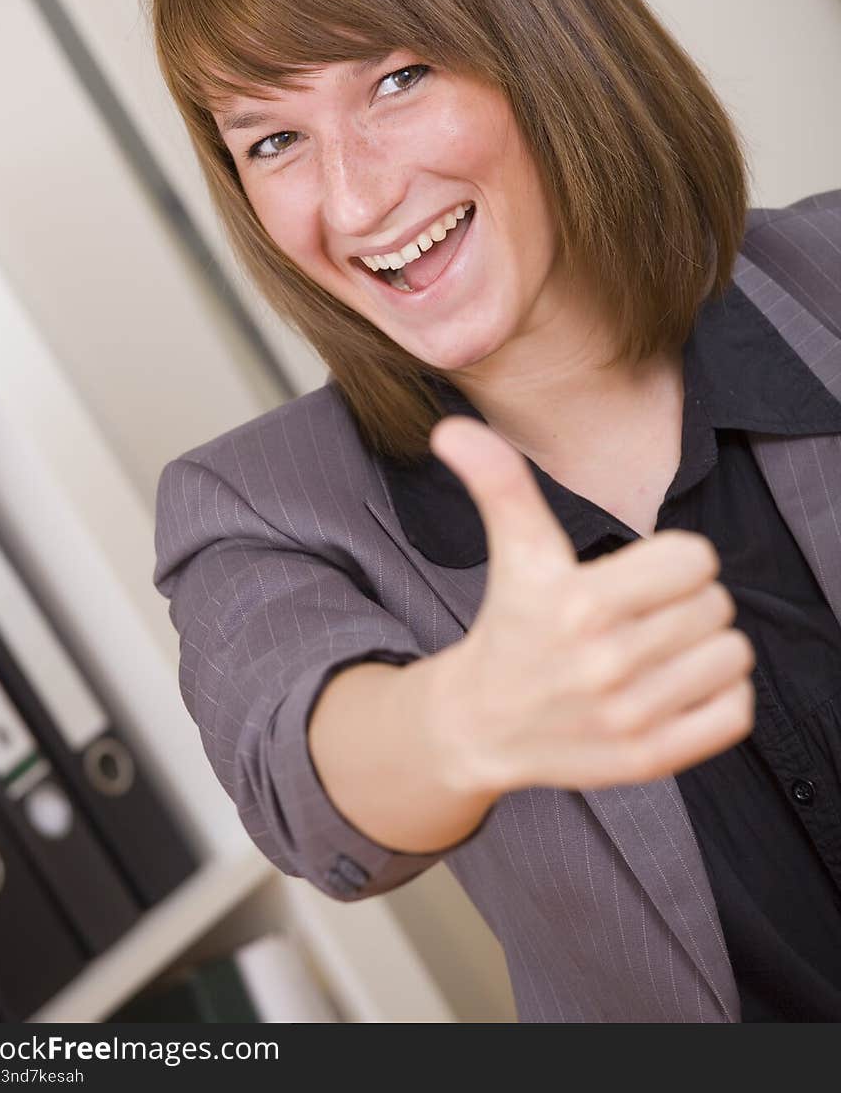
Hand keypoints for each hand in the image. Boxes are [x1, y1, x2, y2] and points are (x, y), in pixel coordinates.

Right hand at [429, 415, 755, 792]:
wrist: (481, 724)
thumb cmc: (510, 626)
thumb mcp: (513, 552)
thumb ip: (498, 483)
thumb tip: (451, 428)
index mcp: (578, 604)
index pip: (695, 558)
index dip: (675, 560)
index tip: (642, 575)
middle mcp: (604, 664)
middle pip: (716, 605)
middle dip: (686, 603)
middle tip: (644, 616)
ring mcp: (629, 717)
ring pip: (732, 655)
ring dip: (705, 649)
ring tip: (660, 651)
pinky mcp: (649, 759)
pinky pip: (735, 711)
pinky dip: (719, 696)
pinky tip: (677, 688)